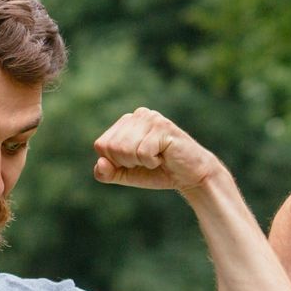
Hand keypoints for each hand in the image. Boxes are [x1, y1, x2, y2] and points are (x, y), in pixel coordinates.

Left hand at [92, 108, 224, 191]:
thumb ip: (107, 172)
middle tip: (148, 161)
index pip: (101, 145)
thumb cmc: (158, 172)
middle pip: (112, 148)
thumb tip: (100, 163)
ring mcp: (151, 118)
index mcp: (126, 121)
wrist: (190, 176)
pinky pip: (143, 153)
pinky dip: (153, 162)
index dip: (116, 162)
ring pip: (126, 150)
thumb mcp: (126, 175)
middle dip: (128, 163)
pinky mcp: (163, 127)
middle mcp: (137, 114)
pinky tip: (165, 157)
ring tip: (157, 158)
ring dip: (141, 163)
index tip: (136, 162)